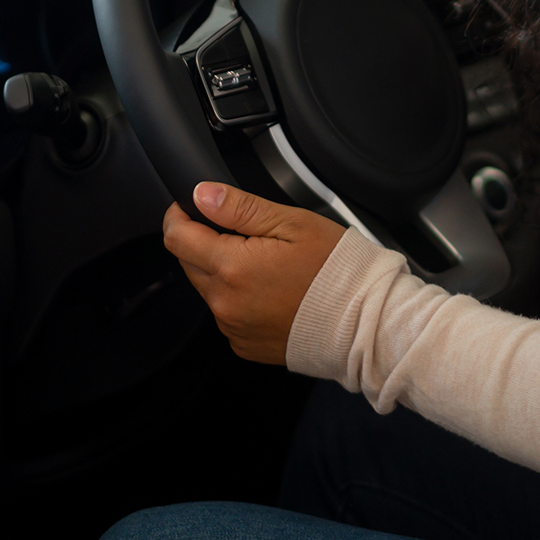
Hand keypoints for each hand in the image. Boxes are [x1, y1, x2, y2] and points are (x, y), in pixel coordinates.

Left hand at [162, 182, 344, 363]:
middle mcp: (224, 303)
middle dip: (203, 242)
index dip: (179, 215)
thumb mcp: (291, 223)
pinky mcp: (243, 345)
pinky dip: (238, 298)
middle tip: (244, 233)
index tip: (191, 206)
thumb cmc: (336, 271)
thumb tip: (201, 194)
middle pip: (188, 263)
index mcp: (231, 267)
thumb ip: (239, 208)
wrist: (362, 324)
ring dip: (222, 271)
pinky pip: (226, 314)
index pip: (176, 237)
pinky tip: (269, 290)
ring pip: (208, 289)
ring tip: (266, 264)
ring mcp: (232, 327)